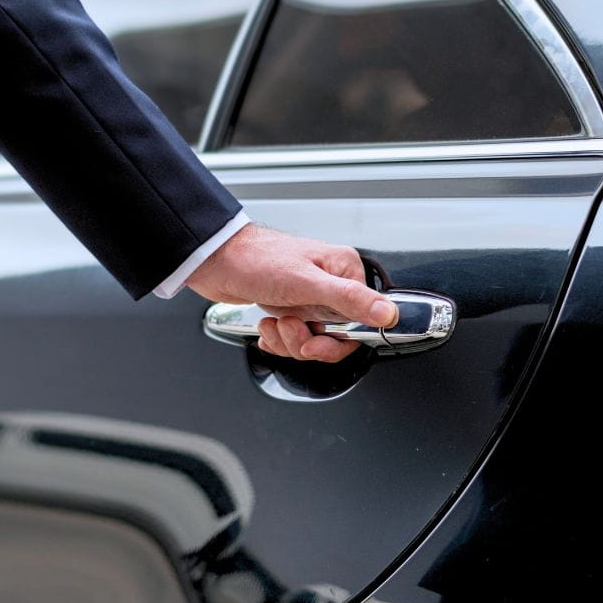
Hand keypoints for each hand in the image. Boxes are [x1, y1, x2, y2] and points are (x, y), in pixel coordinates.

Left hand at [184, 223, 397, 362]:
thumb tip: (387, 313)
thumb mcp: (306, 283)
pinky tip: (267, 327)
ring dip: (289, 340)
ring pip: (313, 340)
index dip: (337, 340)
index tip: (317, 341)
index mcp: (343, 272)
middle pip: (337, 336)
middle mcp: (329, 284)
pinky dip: (279, 340)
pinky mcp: (290, 307)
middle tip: (290, 329)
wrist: (214, 261)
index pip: (362, 322)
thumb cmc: (255, 260)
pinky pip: (295, 338)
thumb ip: (349, 300)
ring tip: (273, 324)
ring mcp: (309, 297)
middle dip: (308, 342)